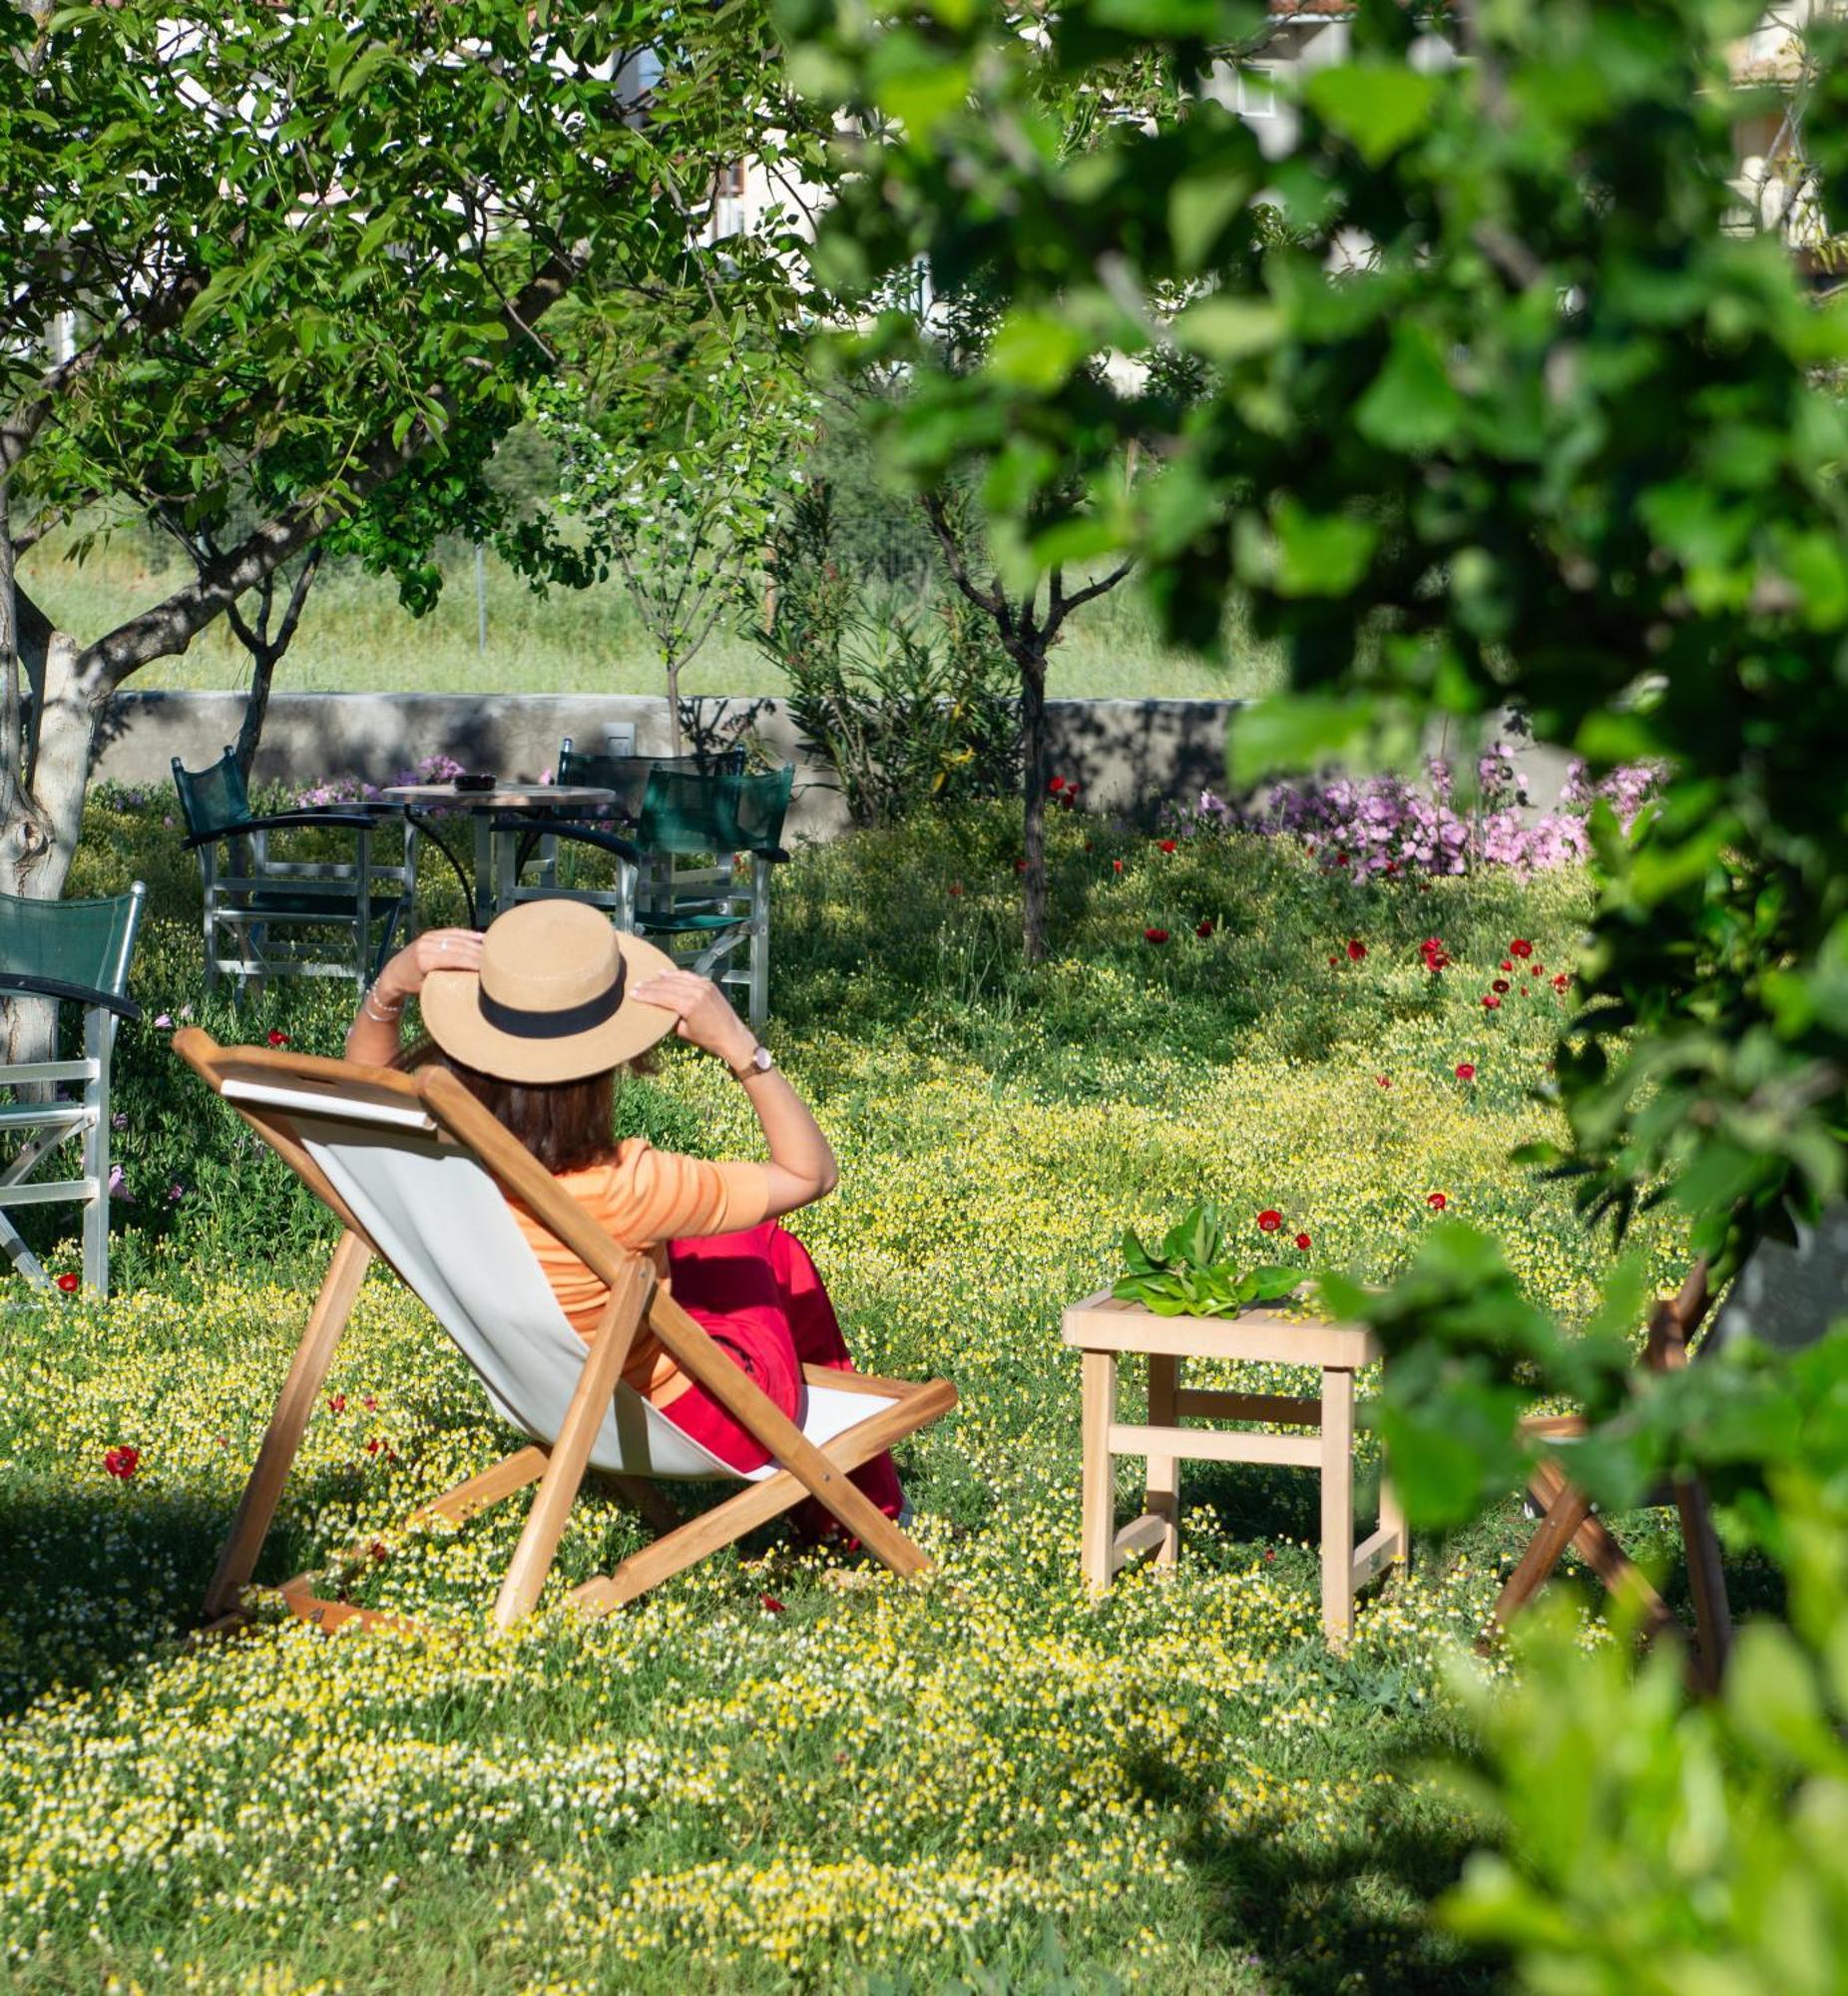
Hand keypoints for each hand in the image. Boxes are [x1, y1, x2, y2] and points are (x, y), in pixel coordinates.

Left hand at [378, 928, 483, 1002]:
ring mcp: (429, 937)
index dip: (474, 962)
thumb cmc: (411, 985)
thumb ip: (448, 982)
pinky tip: (482, 938)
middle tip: (496, 961)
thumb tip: (472, 983)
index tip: (488, 968)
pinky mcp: (432, 934)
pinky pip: (454, 933)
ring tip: (493, 951)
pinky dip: (469, 935)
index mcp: (425, 959)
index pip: (455, 958)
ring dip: (477, 944)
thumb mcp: (429, 988)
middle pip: (460, 947)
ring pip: (459, 938)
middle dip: (479, 953)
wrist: (393, 973)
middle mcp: (426, 945)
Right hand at [629, 969, 753, 1065]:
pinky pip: (689, 976)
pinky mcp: (709, 984)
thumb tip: (659, 1010)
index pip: (662, 997)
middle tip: (636, 986)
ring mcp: (704, 986)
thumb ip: (671, 1018)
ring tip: (647, 980)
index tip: (633, 993)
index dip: (646, 995)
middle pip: (667, 986)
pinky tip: (665, 974)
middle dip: (650, 986)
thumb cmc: (709, 1039)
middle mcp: (696, 992)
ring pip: (677, 979)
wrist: (732, 1036)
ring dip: (660, 979)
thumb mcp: (684, 1032)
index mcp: (689, 1005)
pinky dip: (676, 975)